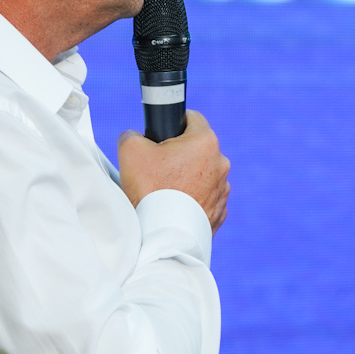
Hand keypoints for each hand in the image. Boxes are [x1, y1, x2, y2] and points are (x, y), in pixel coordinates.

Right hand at [118, 110, 229, 231]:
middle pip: (197, 149)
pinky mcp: (220, 212)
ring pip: (202, 175)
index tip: (162, 135)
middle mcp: (221, 163)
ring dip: (187, 178)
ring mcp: (223, 190)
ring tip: (165, 192)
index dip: (174, 123)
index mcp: (205, 142)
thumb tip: (136, 137)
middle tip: (158, 169)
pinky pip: (205, 199)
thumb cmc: (149, 190)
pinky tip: (175, 208)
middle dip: (179, 155)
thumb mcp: (131, 149)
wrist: (162, 235)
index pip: (192, 118)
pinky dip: (192, 200)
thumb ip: (133, 134)